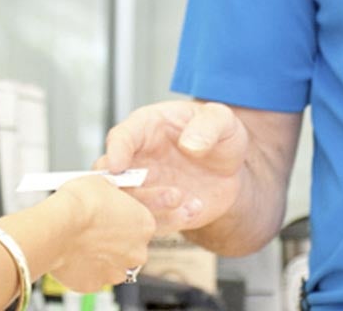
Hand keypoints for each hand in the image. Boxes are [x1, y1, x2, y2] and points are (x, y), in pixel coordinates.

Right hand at [49, 174, 155, 292]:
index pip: (140, 223)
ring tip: (80, 242)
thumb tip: (108, 192)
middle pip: (129, 248)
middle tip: (94, 230)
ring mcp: (117, 271)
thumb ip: (112, 194)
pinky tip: (72, 254)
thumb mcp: (102, 183)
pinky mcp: (95, 284)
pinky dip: (83, 268)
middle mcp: (137, 252)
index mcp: (145, 225)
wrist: (59, 226)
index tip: (110, 216)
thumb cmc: (80, 204)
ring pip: (111, 265)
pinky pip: (91, 276)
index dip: (123, 218)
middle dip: (114, 242)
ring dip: (99, 257)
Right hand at [96, 100, 248, 232]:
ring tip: (183, 200)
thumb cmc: (219, 134)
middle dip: (125, 190)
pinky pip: (151, 223)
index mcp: (146, 128)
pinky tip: (194, 209)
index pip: (121, 137)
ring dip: (151, 209)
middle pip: (111, 178)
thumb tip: (190, 144)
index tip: (117, 165)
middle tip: (159, 191)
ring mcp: (145, 187)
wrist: (231, 168)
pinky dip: (170, 222)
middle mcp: (138, 159)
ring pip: (128, 206)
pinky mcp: (157, 211)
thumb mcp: (222, 119)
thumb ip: (208, 125)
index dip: (116, 151)